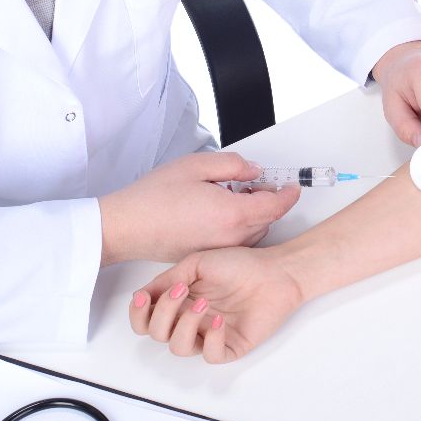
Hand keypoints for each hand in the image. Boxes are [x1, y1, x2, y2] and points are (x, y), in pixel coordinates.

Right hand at [98, 153, 300, 265]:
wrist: (126, 227)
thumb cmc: (154, 197)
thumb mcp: (197, 166)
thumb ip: (233, 165)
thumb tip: (254, 170)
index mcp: (233, 214)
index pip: (276, 205)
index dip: (288, 193)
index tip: (294, 184)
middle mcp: (231, 237)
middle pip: (267, 220)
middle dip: (268, 201)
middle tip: (252, 182)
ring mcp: (220, 250)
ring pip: (253, 233)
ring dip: (252, 215)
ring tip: (231, 195)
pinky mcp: (208, 255)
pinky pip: (236, 241)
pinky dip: (237, 227)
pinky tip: (217, 212)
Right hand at [128, 246, 305, 363]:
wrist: (275, 271)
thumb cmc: (239, 264)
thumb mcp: (197, 264)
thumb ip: (169, 278)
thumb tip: (143, 293)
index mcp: (179, 302)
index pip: (146, 319)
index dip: (138, 313)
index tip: (143, 297)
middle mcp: (190, 321)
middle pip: (157, 334)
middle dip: (162, 313)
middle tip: (181, 291)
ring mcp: (210, 335)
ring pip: (179, 348)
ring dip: (185, 325)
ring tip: (203, 304)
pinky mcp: (231, 346)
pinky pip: (211, 356)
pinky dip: (212, 340)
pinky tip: (220, 321)